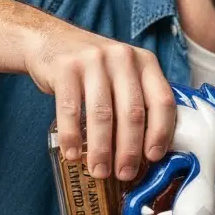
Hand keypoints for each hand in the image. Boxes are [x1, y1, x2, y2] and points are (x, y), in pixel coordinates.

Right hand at [25, 23, 176, 180]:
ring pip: (102, 114)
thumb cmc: (95, 69)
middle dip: (129, 150)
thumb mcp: (124, 74)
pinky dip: (72, 136)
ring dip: (101, 149)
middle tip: (124, 173)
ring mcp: (93, 60)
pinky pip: (70, 109)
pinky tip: (73, 154)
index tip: (153, 157)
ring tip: (99, 170)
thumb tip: (148, 152)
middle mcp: (123, 57)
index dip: (161, 132)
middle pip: (132, 112)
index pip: (162, 100)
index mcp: (145, 62)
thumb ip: (138, 100)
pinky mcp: (65, 67)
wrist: (52, 41)